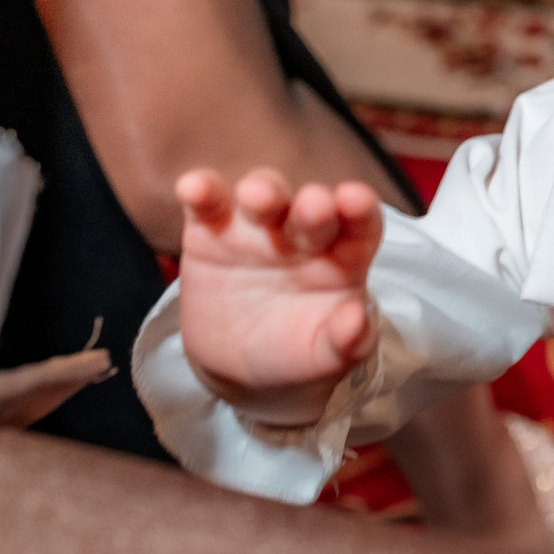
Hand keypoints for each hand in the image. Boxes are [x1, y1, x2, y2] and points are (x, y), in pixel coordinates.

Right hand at [175, 168, 382, 427]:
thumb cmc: (298, 352)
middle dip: (314, 204)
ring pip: (263, 196)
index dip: (361, 211)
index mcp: (344, 256)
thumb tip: (358, 320)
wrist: (240, 366)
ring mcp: (258, 227)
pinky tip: (192, 187)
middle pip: (312, 207)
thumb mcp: (327, 356)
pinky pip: (207, 206)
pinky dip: (201, 190)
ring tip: (257, 196)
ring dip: (262, 190)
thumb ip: (348, 342)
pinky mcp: (212, 230)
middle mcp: (304, 232)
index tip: (357, 200)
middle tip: (315, 204)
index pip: (361, 225)